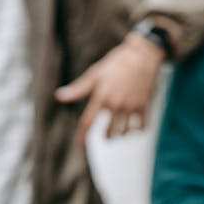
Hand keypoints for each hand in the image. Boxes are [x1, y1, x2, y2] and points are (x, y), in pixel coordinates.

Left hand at [54, 33, 165, 147]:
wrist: (142, 55)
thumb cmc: (116, 63)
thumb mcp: (95, 73)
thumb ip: (78, 89)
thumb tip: (59, 97)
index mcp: (101, 96)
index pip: (87, 122)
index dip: (82, 138)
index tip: (79, 148)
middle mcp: (116, 104)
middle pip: (108, 132)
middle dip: (106, 136)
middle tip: (107, 135)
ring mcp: (131, 106)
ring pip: (124, 132)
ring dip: (121, 135)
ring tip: (120, 132)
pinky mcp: (144, 105)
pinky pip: (141, 126)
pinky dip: (137, 130)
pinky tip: (135, 127)